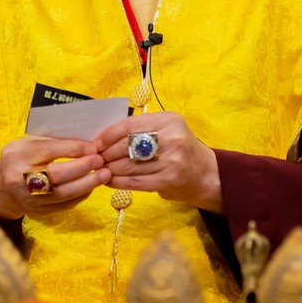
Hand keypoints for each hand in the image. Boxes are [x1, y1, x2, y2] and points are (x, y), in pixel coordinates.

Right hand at [0, 136, 110, 222]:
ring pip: (62, 194)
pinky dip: (81, 196)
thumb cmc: (18, 159)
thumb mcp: (27, 143)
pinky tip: (92, 186)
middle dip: (82, 167)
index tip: (93, 147)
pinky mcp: (38, 212)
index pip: (48, 151)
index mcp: (16, 156)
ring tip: (104, 174)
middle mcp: (20, 180)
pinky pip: (64, 206)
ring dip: (87, 184)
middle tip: (101, 160)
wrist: (0, 189)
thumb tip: (84, 142)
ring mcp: (29, 199)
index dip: (73, 149)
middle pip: (56, 175)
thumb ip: (51, 142)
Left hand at [95, 112, 221, 212]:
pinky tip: (109, 181)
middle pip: (126, 145)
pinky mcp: (168, 180)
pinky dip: (118, 182)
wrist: (206, 173)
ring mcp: (171, 160)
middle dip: (106, 153)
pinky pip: (135, 181)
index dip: (108, 134)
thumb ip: (142, 128)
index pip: (130, 125)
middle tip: (95, 159)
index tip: (95, 142)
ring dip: (109, 169)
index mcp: (169, 120)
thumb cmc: (181, 149)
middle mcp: (171, 138)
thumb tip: (104, 136)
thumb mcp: (167, 129)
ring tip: (100, 170)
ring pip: (128, 165)